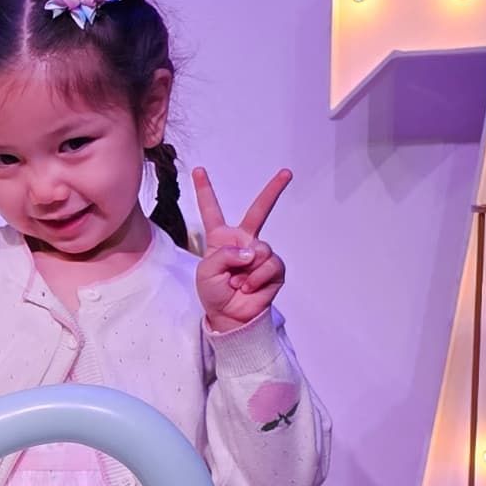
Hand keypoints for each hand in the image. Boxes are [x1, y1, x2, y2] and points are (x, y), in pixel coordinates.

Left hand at [193, 166, 289, 331]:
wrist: (230, 316)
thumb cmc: (214, 292)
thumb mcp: (206, 271)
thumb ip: (224, 255)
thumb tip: (251, 251)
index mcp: (221, 238)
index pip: (212, 209)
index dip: (205, 190)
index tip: (198, 170)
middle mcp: (243, 241)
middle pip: (259, 210)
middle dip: (273, 191)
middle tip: (286, 173)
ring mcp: (260, 253)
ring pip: (261, 249)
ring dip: (247, 269)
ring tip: (238, 283)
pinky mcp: (275, 268)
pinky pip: (270, 265)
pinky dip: (257, 279)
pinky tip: (249, 287)